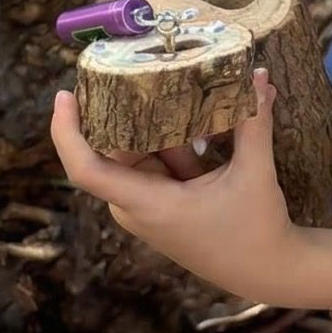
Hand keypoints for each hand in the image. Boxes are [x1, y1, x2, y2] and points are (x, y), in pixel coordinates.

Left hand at [49, 69, 294, 294]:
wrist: (267, 271)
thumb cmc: (254, 230)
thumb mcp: (254, 173)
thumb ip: (254, 122)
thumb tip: (261, 74)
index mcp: (148, 203)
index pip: (86, 169)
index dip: (67, 132)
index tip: (64, 95)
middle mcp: (138, 204)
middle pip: (114, 146)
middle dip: (124, 106)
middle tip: (140, 62)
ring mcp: (148, 204)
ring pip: (139, 149)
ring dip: (156, 119)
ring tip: (172, 76)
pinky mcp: (162, 202)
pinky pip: (157, 160)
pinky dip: (172, 137)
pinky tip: (194, 109)